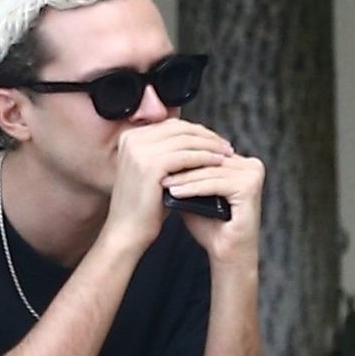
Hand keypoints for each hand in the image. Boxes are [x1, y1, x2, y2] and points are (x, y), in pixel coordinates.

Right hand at [105, 120, 233, 252]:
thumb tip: (198, 139)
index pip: (171, 125)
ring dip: (210, 146)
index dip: (197, 131)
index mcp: (130, 136)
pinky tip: (219, 163)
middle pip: (180, 128)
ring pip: (186, 140)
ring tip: (227, 154)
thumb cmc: (144, 206)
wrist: (127, 231)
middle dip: (206, 136)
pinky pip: (186, 156)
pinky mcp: (151, 164)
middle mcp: (132, 138)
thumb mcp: (154, 171)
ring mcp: (140, 150)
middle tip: (226, 145)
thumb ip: (168, 152)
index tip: (215, 140)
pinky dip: (205, 158)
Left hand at [165, 148, 264, 263]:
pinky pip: (215, 184)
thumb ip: (186, 176)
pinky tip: (175, 192)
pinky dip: (193, 188)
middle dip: (181, 166)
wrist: (227, 254)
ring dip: (184, 178)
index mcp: (242, 163)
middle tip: (156, 170)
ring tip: (162, 183)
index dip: (182, 157)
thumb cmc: (212, 227)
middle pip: (209, 161)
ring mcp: (254, 175)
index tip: (156, 162)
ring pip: (210, 172)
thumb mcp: (194, 195)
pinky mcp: (250, 187)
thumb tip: (161, 158)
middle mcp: (252, 166)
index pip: (207, 153)